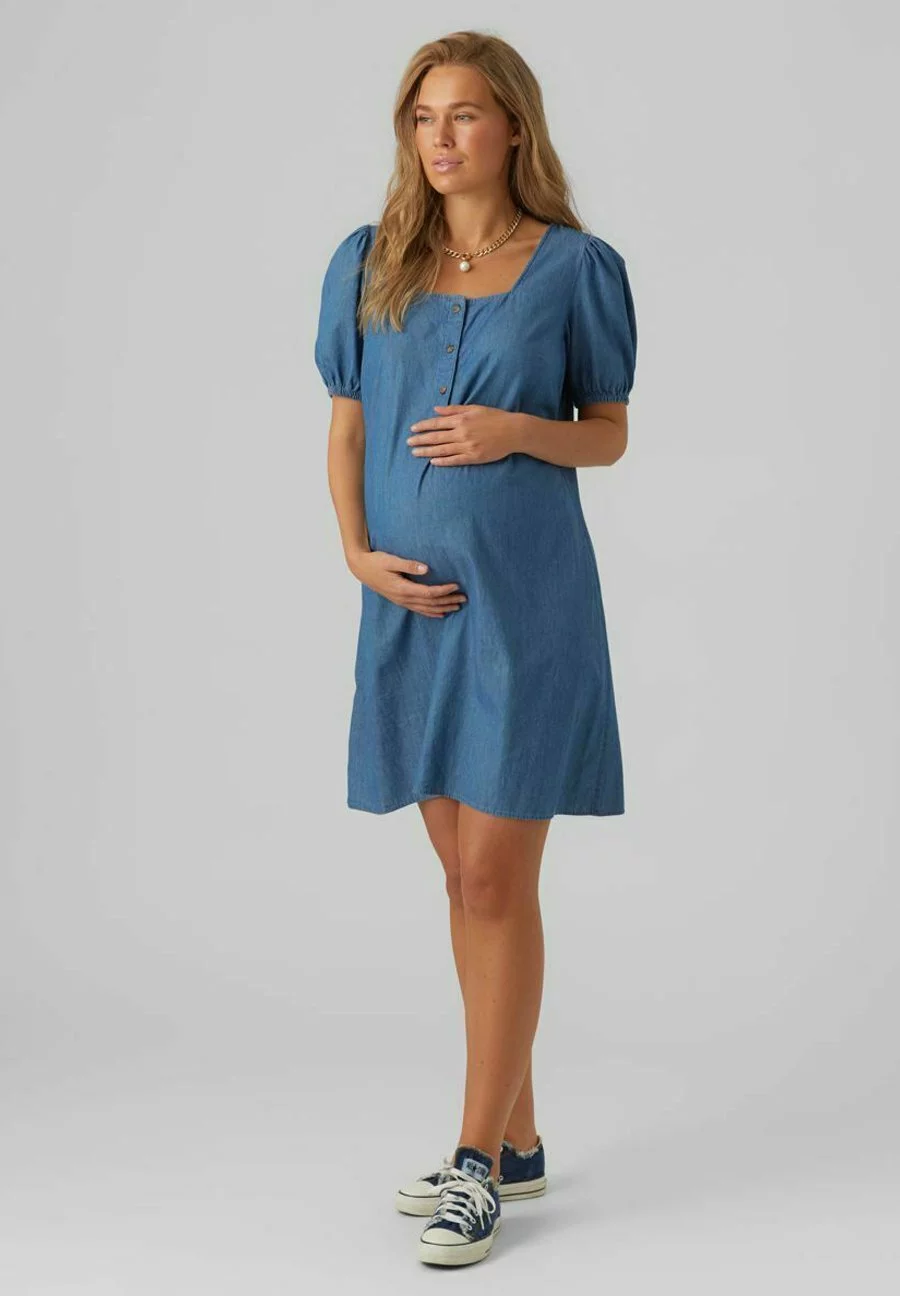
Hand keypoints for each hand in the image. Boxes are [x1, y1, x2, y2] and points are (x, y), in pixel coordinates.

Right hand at [348, 550, 466, 618]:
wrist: (360, 568)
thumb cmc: (375, 561)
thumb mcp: (390, 560)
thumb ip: (408, 564)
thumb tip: (426, 568)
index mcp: (402, 588)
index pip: (428, 593)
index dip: (444, 591)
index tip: (456, 585)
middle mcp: (403, 598)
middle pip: (430, 603)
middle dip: (448, 601)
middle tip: (464, 598)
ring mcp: (402, 601)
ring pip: (426, 609)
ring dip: (442, 608)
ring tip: (457, 607)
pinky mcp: (400, 600)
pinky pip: (418, 610)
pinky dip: (431, 613)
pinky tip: (440, 614)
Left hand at [407, 404, 519, 465]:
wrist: (513, 431)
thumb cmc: (495, 417)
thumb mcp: (474, 408)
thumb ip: (454, 409)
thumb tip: (436, 409)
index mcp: (461, 419)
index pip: (437, 423)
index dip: (423, 426)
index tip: (413, 429)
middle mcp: (462, 433)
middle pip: (436, 437)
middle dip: (420, 440)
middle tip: (408, 442)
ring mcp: (467, 446)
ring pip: (442, 450)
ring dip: (426, 451)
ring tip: (415, 452)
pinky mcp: (474, 457)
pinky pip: (454, 460)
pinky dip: (443, 461)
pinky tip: (432, 462)